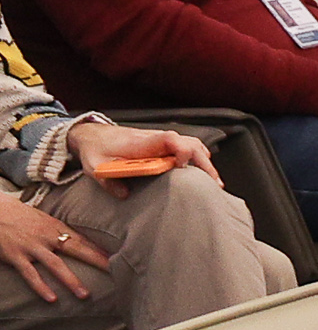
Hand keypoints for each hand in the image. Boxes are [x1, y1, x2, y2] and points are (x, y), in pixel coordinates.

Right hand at [0, 202, 103, 305]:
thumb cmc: (19, 216)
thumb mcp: (43, 220)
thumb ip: (60, 231)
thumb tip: (80, 242)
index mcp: (55, 226)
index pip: (83, 239)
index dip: (100, 250)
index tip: (119, 259)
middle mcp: (47, 236)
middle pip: (76, 249)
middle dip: (96, 260)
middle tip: (113, 272)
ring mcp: (31, 247)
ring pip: (55, 265)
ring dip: (71, 280)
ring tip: (85, 295)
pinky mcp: (15, 255)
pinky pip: (30, 274)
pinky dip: (40, 286)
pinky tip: (51, 298)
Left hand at [67, 121, 214, 186]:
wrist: (91, 134)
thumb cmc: (96, 149)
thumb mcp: (96, 167)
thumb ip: (109, 182)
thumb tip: (125, 195)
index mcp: (143, 143)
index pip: (170, 140)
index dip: (182, 151)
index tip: (182, 167)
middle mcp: (157, 140)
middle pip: (191, 143)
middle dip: (205, 163)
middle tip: (214, 184)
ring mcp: (162, 141)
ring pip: (194, 144)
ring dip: (205, 162)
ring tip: (213, 182)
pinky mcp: (163, 145)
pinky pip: (189, 147)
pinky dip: (199, 159)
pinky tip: (201, 174)